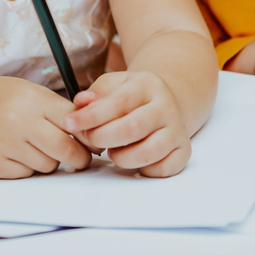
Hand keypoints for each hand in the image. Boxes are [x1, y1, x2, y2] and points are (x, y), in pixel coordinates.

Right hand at [0, 76, 92, 178]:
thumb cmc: (2, 100)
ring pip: (47, 165)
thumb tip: (93, 130)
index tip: (93, 143)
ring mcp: (3, 144)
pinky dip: (28, 168)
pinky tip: (18, 153)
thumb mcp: (32, 93)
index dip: (87, 137)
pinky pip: (27, 174)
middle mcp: (17, 121)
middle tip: (80, 158)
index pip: (72, 123)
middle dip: (78, 157)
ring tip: (37, 147)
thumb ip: (60, 110)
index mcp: (31, 99)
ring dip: (50, 161)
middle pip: (64, 149)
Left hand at [63, 71, 191, 176]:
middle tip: (91, 139)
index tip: (70, 123)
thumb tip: (80, 103)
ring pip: (148, 152)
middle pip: (133, 128)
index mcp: (148, 85)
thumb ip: (96, 93)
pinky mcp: (183, 151)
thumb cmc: (133, 96)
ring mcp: (177, 130)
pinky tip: (133, 159)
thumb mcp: (114, 84)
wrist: (167, 101)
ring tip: (113, 150)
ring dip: (122, 157)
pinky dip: (143, 170)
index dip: (91, 116)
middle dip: (103, 138)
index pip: (118, 102)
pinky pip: (163, 169)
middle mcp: (166, 106)